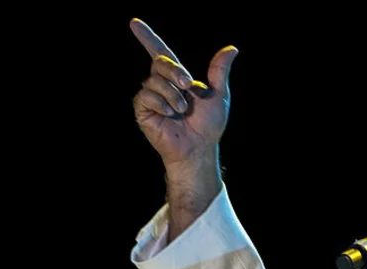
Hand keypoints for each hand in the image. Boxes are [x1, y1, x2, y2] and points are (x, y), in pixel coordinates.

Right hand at [130, 18, 237, 170]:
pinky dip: (161, 103)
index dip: (147, 37)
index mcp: (177, 78)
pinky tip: (170, 115)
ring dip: (173, 95)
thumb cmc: (209, 125)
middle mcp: (161, 84)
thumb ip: (219, 71)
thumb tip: (232, 49)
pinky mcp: (143, 110)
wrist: (199, 147)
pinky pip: (146, 96)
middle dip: (175, 72)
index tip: (134, 23)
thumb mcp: (218, 95)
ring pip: (154, 80)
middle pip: (160, 62)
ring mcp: (151, 97)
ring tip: (181, 110)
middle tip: (188, 86)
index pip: (160, 52)